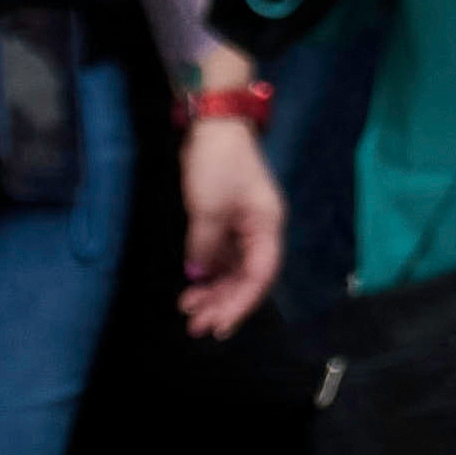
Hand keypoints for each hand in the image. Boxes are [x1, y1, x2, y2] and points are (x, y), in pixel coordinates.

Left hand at [181, 115, 285, 337]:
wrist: (213, 128)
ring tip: (188, 309)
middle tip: (196, 326)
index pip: (260, 275)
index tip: (219, 325)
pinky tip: (193, 287)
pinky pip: (222, 258)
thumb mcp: (208, 208)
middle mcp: (260, 231)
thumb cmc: (217, 165)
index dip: (242, 303)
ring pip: (234, 271)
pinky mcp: (228, 223)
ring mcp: (244, 227)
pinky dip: (209, 275)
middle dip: (224, 303)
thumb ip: (204, 247)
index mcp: (266, 226)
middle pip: (248, 277)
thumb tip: (199, 276)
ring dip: (214, 292)